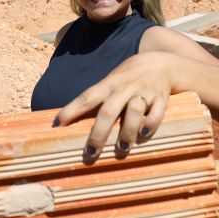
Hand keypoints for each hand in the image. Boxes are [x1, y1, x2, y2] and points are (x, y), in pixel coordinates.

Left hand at [53, 52, 175, 160]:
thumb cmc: (128, 78)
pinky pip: (157, 112)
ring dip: (127, 132)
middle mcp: (124, 88)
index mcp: (108, 84)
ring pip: (133, 111)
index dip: (71, 110)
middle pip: (108, 111)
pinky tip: (144, 134)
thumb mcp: (111, 82)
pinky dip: (150, 124)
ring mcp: (143, 92)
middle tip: (91, 153)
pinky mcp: (161, 98)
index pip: (86, 97)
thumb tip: (71, 122)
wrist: (160, 63)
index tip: (57, 124)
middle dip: (98, 134)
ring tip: (122, 148)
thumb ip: (96, 100)